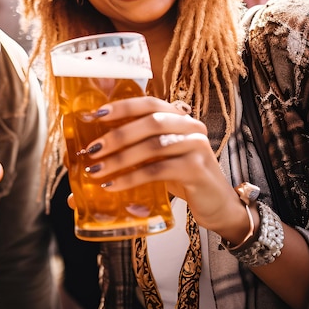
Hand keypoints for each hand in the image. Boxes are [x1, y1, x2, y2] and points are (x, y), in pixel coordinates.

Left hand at [73, 96, 243, 235]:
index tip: (96, 115)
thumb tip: (92, 159)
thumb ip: (134, 153)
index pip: (149, 103)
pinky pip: (159, 170)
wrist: (217, 205)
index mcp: (178, 117)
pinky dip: (132, 177)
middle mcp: (190, 126)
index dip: (122, 106)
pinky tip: (113, 185)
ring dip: (120, 159)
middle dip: (116, 135)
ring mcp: (197, 146)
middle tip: (91, 150)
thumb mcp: (158, 160)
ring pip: (153, 146)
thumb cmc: (183, 178)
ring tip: (96, 171)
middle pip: (150, 122)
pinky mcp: (198, 169)